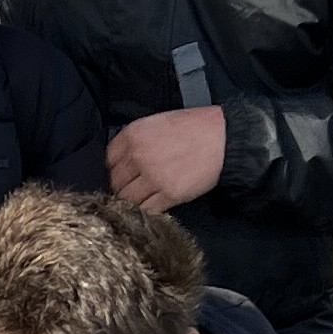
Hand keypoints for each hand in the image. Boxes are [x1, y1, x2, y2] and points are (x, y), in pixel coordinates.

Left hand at [107, 104, 227, 212]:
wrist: (222, 137)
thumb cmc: (194, 127)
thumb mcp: (157, 123)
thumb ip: (137, 140)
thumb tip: (125, 159)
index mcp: (133, 134)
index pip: (109, 159)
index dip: (116, 168)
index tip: (123, 173)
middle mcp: (138, 155)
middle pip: (117, 181)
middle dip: (123, 186)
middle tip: (133, 188)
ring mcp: (153, 177)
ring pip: (128, 198)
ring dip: (133, 200)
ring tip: (143, 198)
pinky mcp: (169, 194)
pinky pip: (147, 209)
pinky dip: (147, 210)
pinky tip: (153, 205)